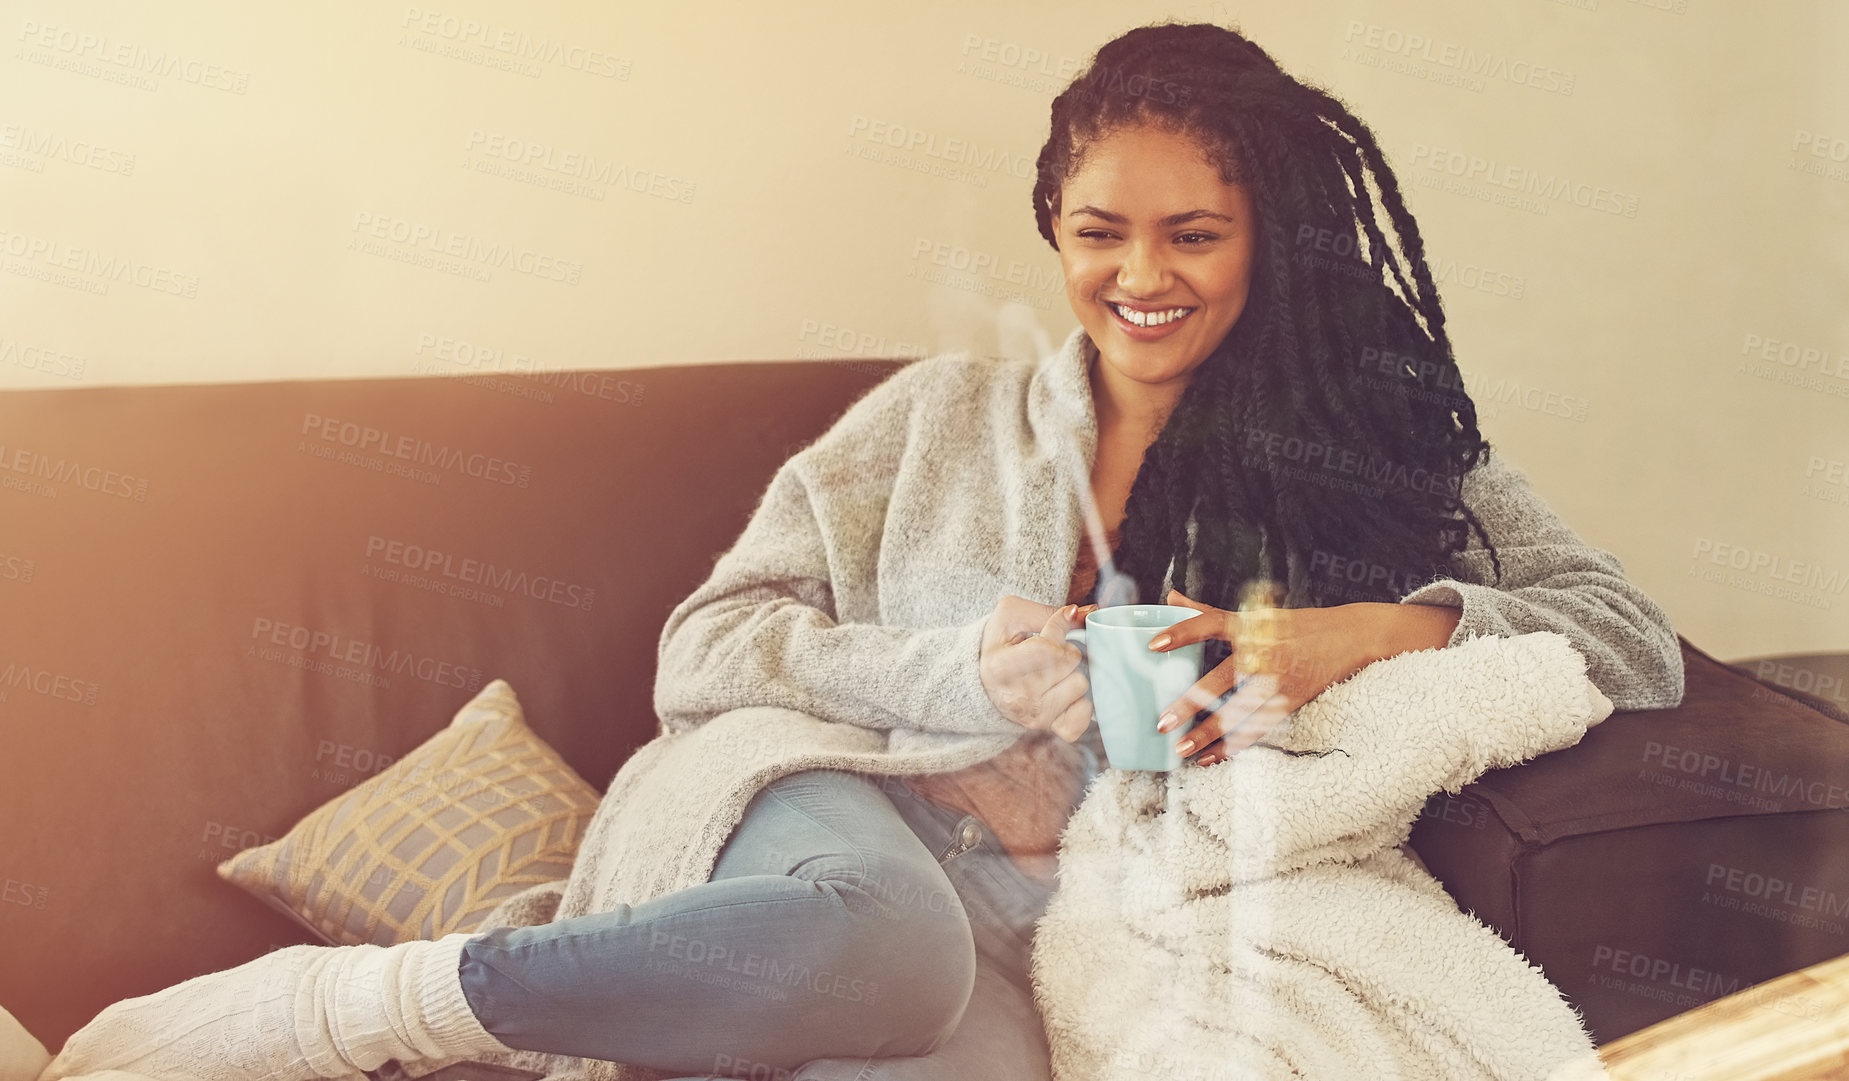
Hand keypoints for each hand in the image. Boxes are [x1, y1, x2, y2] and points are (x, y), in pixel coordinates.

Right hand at [978, 595, 1100, 741]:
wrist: (984, 681)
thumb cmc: (1000, 644)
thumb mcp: (1011, 616)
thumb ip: (1048, 612)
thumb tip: (1088, 613)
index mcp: (999, 668)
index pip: (1049, 648)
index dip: (1058, 628)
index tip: (1054, 623)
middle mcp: (1017, 698)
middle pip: (1069, 662)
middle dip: (1065, 649)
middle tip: (1050, 650)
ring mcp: (1034, 717)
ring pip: (1080, 685)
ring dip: (1072, 673)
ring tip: (1053, 671)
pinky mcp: (1050, 728)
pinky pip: (1082, 717)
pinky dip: (1080, 702)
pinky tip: (1063, 691)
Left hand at [1146, 588, 1441, 764]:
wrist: (1350, 636)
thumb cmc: (1293, 624)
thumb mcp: (1254, 613)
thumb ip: (1208, 610)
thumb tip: (1170, 597)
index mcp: (1247, 626)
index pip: (1209, 623)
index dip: (1181, 632)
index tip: (1153, 645)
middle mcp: (1260, 651)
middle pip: (1219, 679)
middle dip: (1190, 703)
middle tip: (1162, 723)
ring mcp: (1277, 679)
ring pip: (1237, 711)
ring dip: (1209, 734)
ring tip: (1181, 751)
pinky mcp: (1291, 700)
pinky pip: (1258, 727)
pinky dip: (1234, 745)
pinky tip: (1211, 758)